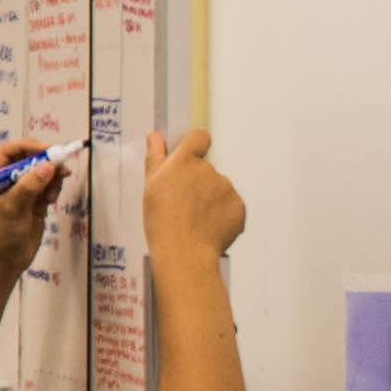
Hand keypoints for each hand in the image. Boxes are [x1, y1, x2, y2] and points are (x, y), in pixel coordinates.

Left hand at [0, 142, 70, 289]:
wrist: (1, 266)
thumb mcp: (10, 209)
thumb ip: (29, 187)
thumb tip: (48, 166)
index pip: (9, 152)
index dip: (29, 147)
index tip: (49, 151)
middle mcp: (3, 181)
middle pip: (28, 159)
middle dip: (45, 162)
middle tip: (62, 167)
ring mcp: (19, 192)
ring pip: (41, 173)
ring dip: (51, 177)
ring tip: (52, 194)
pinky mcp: (32, 203)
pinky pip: (47, 187)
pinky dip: (53, 188)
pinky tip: (52, 199)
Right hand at [141, 128, 246, 257]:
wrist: (184, 254)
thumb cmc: (162, 222)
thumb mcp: (150, 187)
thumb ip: (155, 158)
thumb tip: (155, 137)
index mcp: (186, 161)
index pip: (198, 137)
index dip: (194, 145)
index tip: (188, 157)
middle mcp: (209, 170)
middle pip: (206, 169)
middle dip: (197, 182)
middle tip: (182, 205)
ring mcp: (227, 188)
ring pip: (219, 189)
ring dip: (210, 200)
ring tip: (193, 221)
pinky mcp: (239, 207)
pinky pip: (231, 207)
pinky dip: (222, 216)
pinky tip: (207, 229)